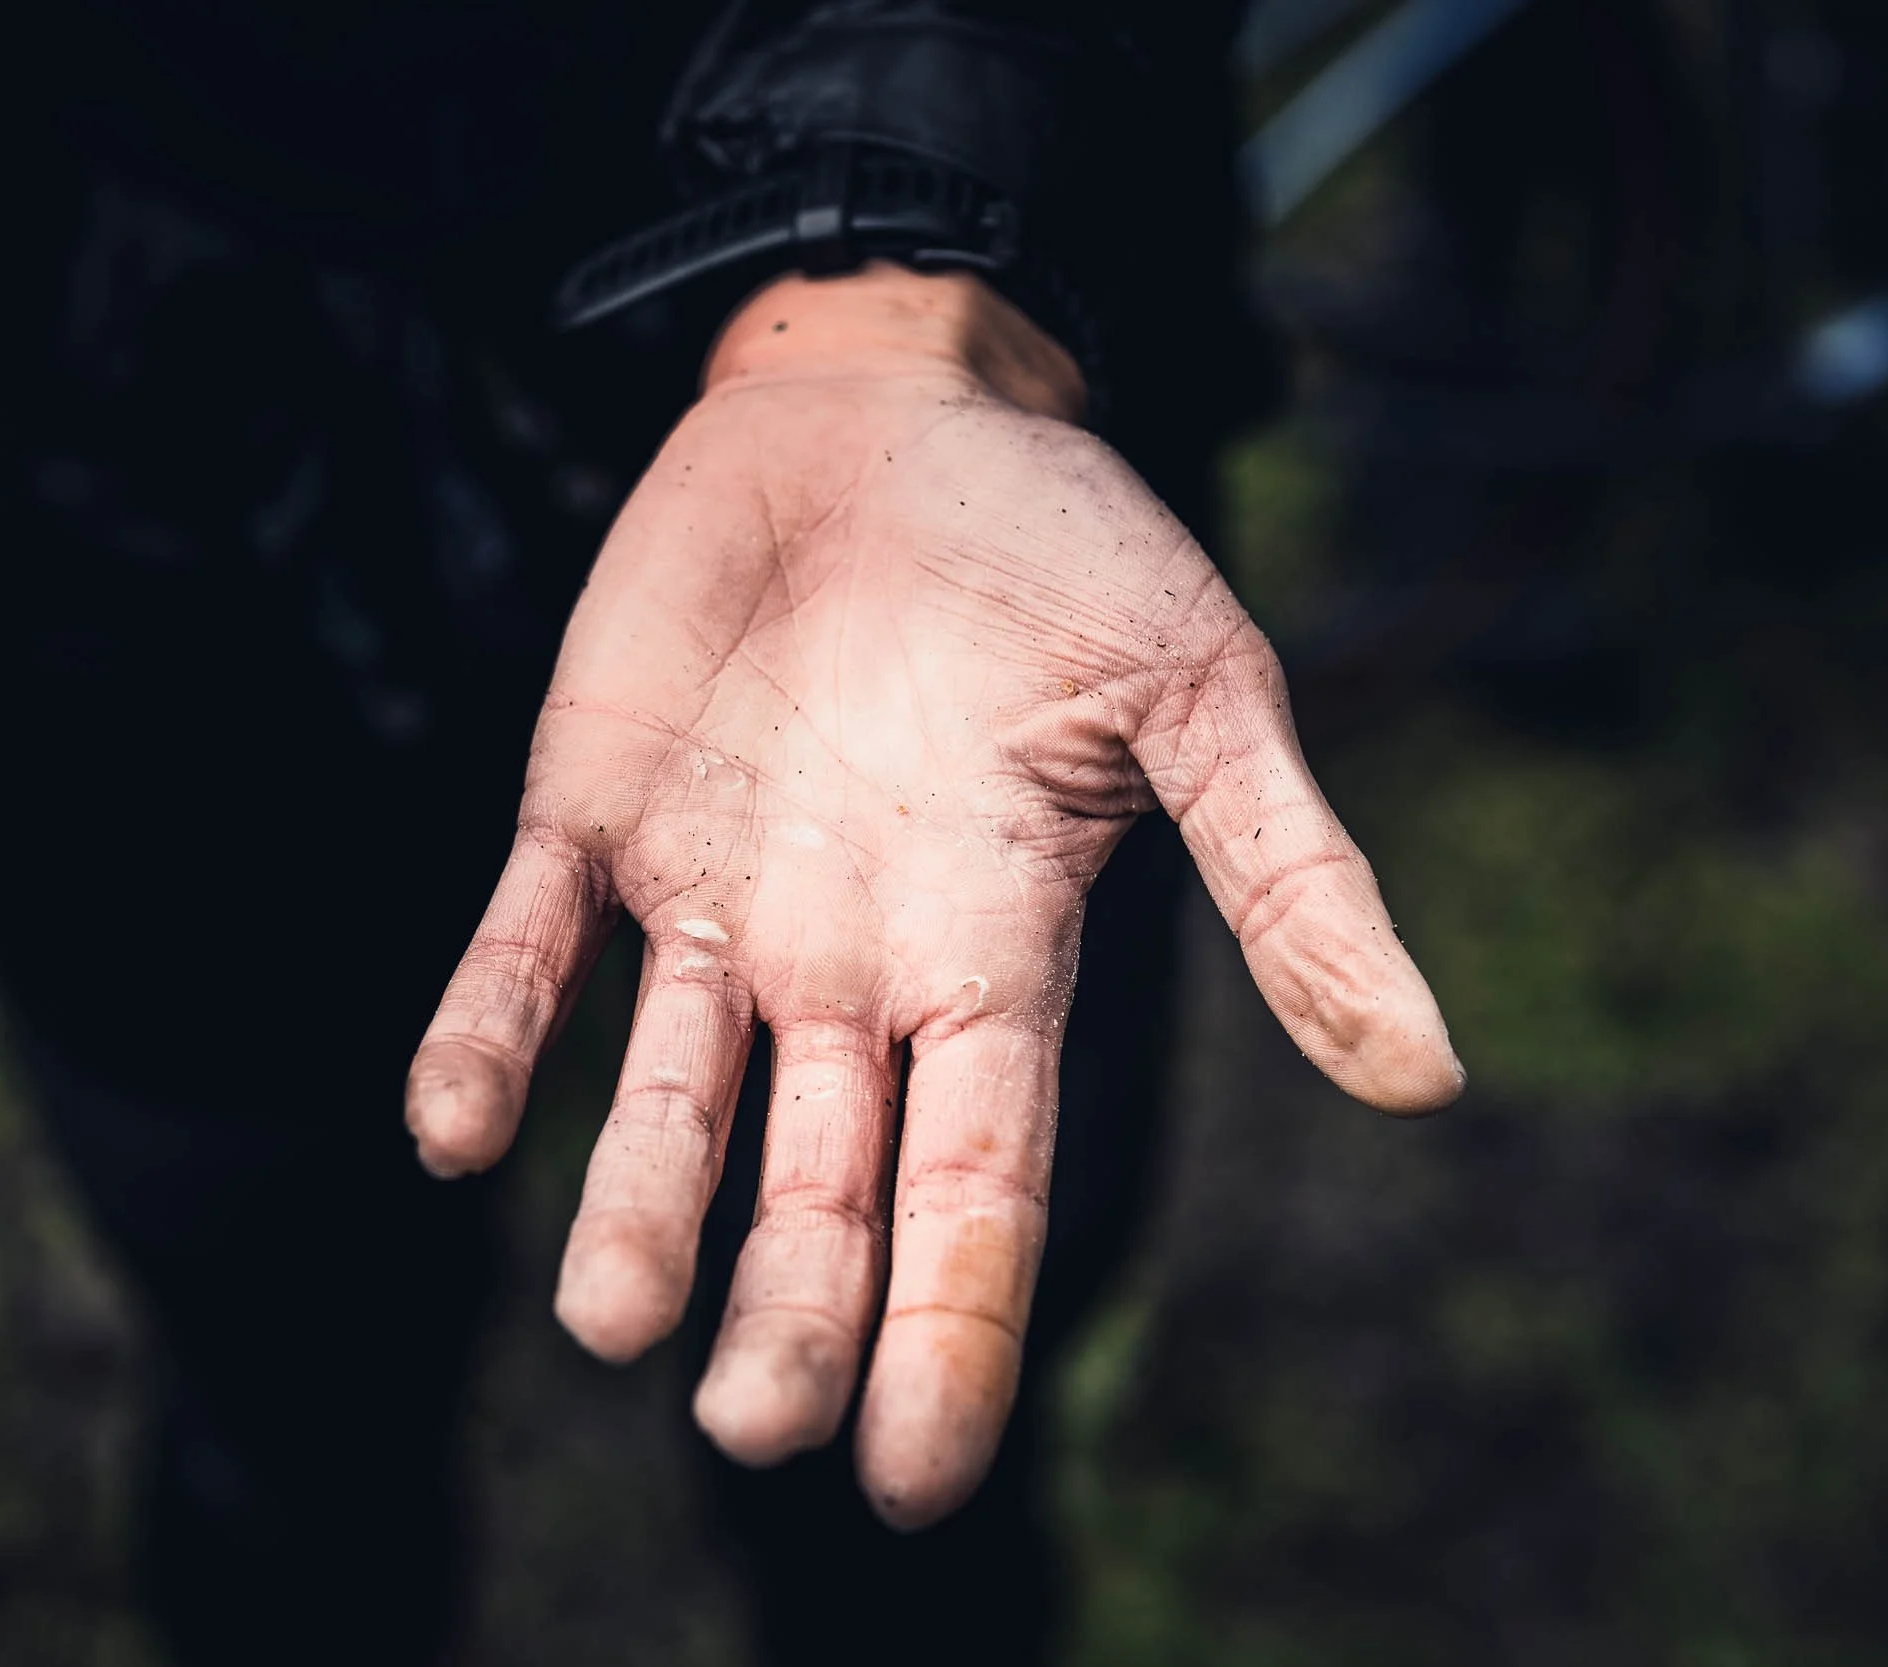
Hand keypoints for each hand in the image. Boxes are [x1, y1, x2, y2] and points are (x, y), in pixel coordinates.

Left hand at [406, 264, 1460, 1526]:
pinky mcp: (591, 813)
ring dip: (631, 1207)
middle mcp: (843, 964)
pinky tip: (456, 1133)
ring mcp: (710, 897)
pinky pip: (523, 951)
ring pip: (661, 1097)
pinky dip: (488, 1039)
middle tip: (750, 1424)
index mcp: (991, 956)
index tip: (914, 1470)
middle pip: (812, 1184)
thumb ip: (1290, 879)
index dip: (950, 1326)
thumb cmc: (1063, 549)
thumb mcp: (1201, 694)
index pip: (978, 1185)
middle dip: (785, 1310)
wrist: (892, 401)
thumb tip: (1430, 1075)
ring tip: (611, 1321)